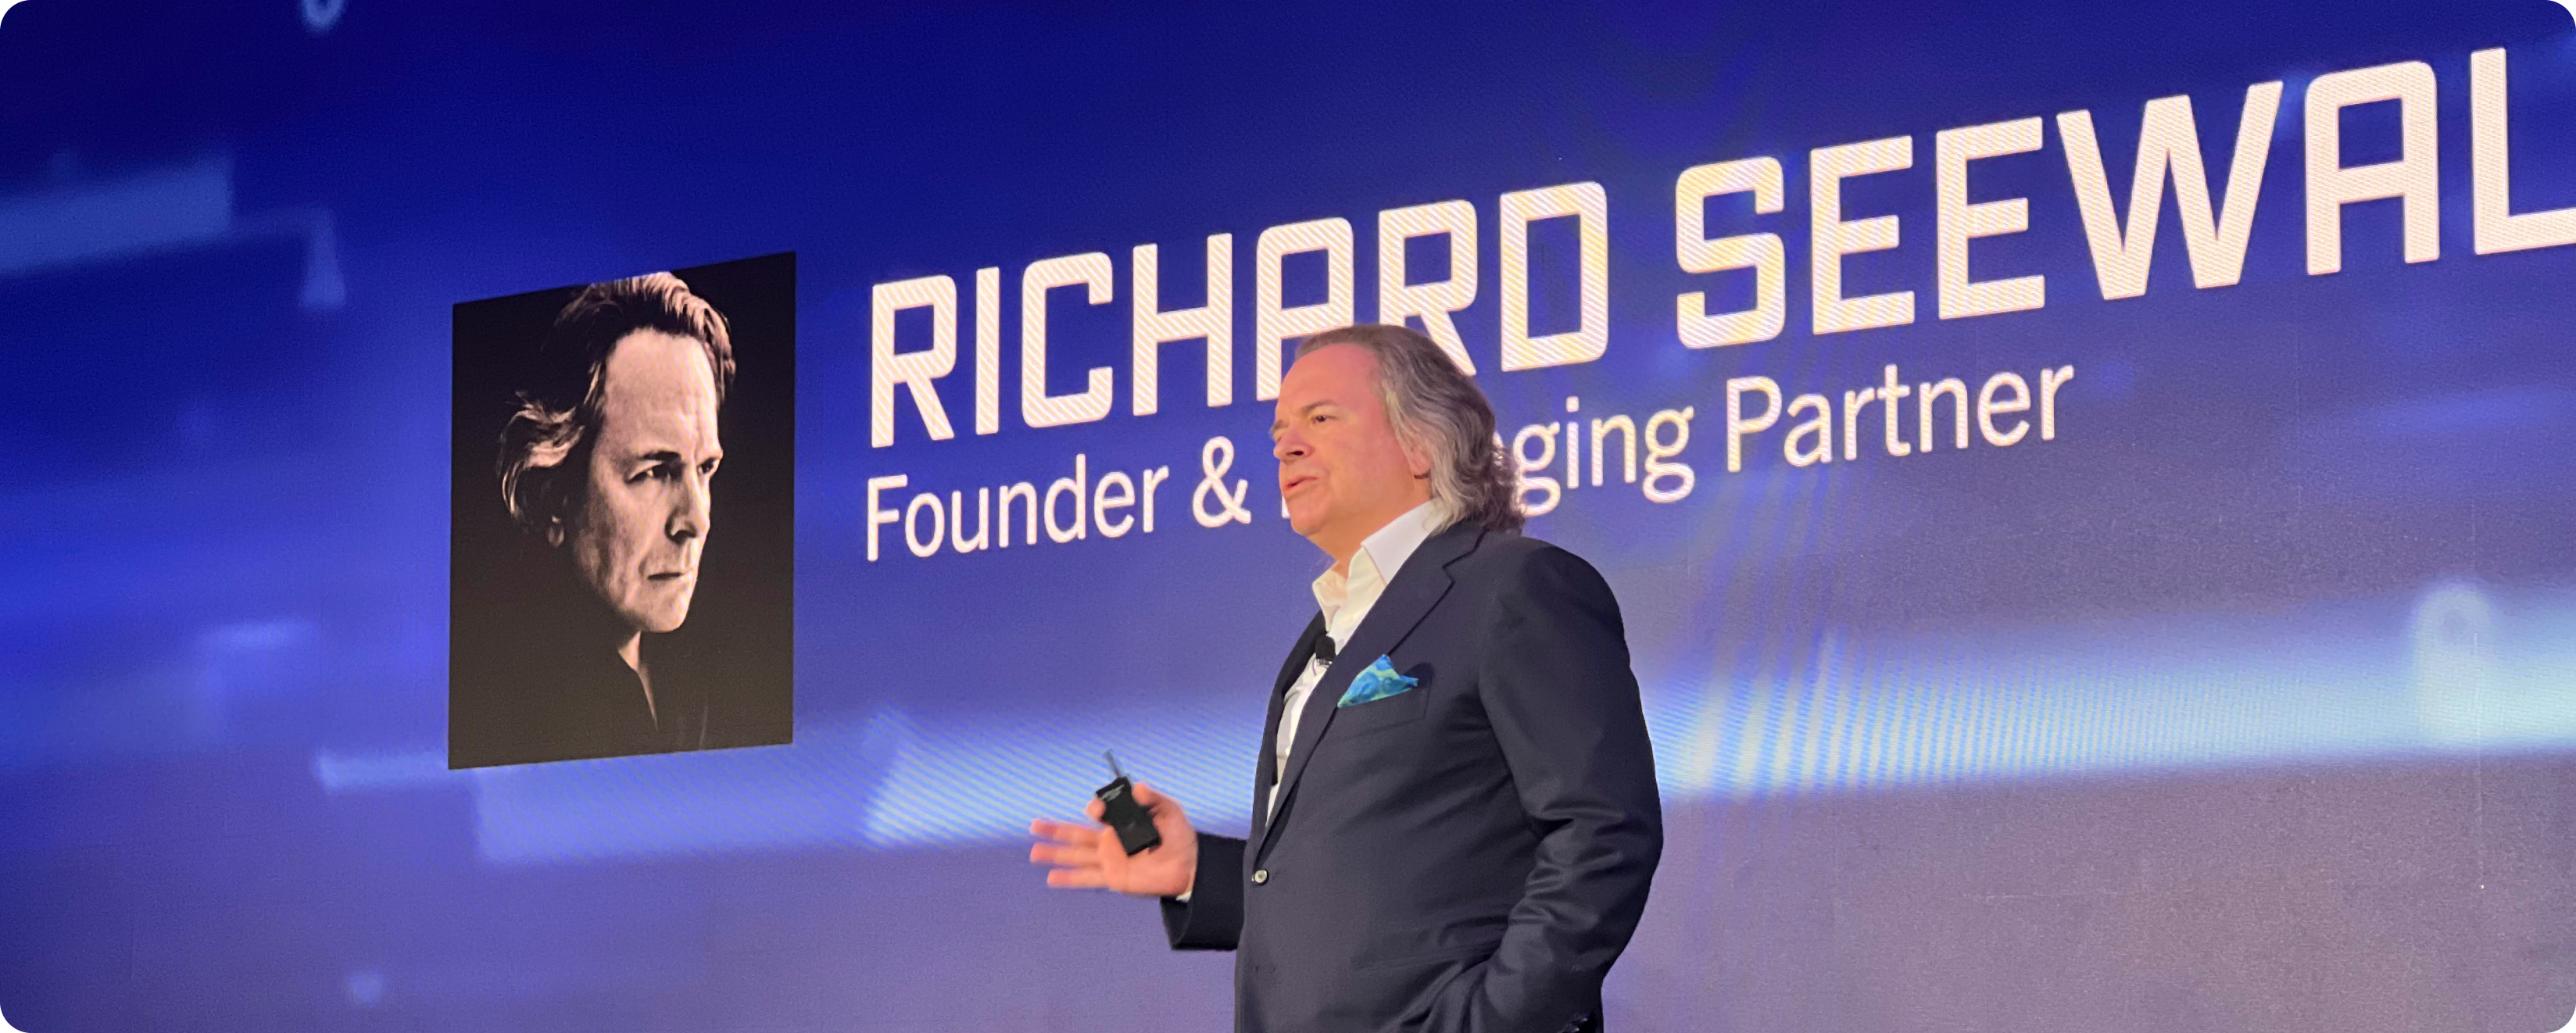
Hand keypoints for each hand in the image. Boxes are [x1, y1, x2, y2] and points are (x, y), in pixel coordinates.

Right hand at [1029, 781, 1199, 897]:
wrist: (1188, 866)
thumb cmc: (1180, 836)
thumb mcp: (1170, 811)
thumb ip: (1153, 799)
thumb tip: (1138, 786)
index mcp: (1120, 823)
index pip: (1098, 814)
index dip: (1094, 810)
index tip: (1096, 811)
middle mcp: (1110, 841)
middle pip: (1076, 834)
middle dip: (1055, 830)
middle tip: (1034, 825)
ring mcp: (1109, 860)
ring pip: (1076, 856)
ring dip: (1055, 854)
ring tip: (1034, 853)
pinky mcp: (1113, 878)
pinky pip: (1087, 878)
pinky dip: (1069, 879)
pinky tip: (1052, 878)